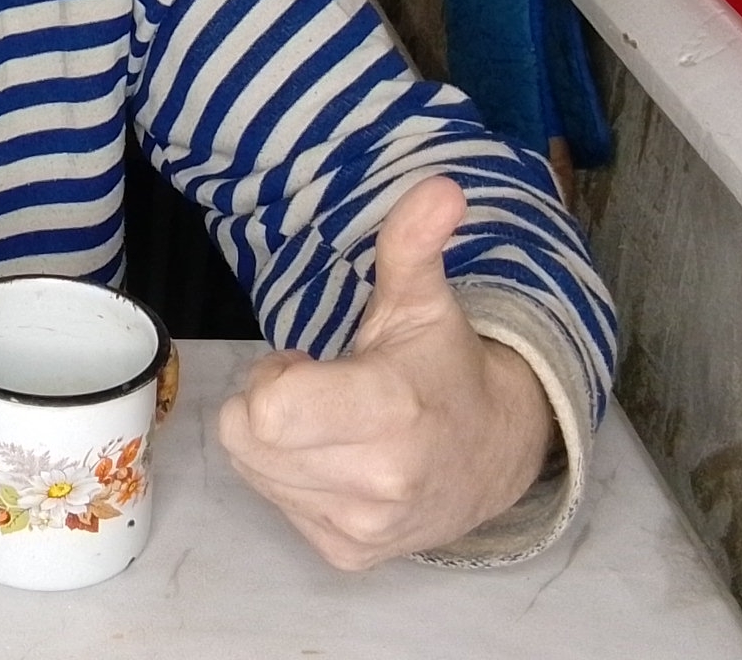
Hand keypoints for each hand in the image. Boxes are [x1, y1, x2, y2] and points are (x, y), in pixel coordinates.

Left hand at [216, 175, 553, 569]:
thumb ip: (413, 244)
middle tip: (316, 390)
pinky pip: (275, 506)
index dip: (272, 378)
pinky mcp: (348, 554)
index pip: (267, 412)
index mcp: (390, 413)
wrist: (496, 457)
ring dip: (275, 444)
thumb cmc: (443, 370)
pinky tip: (337, 461)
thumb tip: (441, 187)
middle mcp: (377, 482)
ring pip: (254, 472)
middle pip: (246, 439)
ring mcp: (362, 527)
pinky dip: (291, 480)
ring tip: (329, 423)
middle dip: (266, 405)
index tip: (307, 361)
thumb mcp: (422, 302)